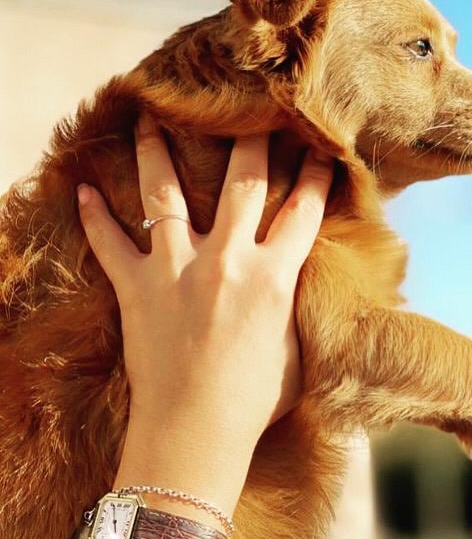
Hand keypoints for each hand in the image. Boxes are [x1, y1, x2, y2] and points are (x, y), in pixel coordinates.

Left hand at [76, 113, 331, 450]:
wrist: (195, 432)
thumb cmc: (256, 402)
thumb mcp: (297, 353)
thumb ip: (299, 310)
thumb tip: (302, 287)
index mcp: (275, 277)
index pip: (303, 212)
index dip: (314, 175)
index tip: (320, 146)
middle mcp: (228, 260)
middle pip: (242, 183)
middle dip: (249, 139)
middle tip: (250, 107)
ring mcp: (177, 270)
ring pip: (165, 195)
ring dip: (158, 153)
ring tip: (153, 119)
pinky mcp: (137, 289)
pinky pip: (110, 243)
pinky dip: (95, 217)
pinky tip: (84, 190)